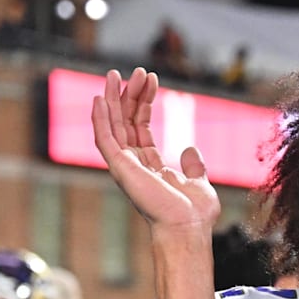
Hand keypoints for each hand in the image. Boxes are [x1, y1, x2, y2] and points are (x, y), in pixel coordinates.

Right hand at [91, 67, 219, 234]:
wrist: (189, 227)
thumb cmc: (195, 214)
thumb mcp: (199, 183)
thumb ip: (194, 166)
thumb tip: (190, 149)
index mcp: (150, 167)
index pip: (140, 128)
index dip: (144, 103)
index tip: (152, 80)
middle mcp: (134, 165)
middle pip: (126, 122)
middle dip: (130, 95)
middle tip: (137, 71)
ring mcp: (125, 167)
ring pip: (113, 126)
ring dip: (113, 99)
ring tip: (116, 74)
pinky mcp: (120, 168)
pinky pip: (104, 139)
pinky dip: (100, 119)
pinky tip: (99, 98)